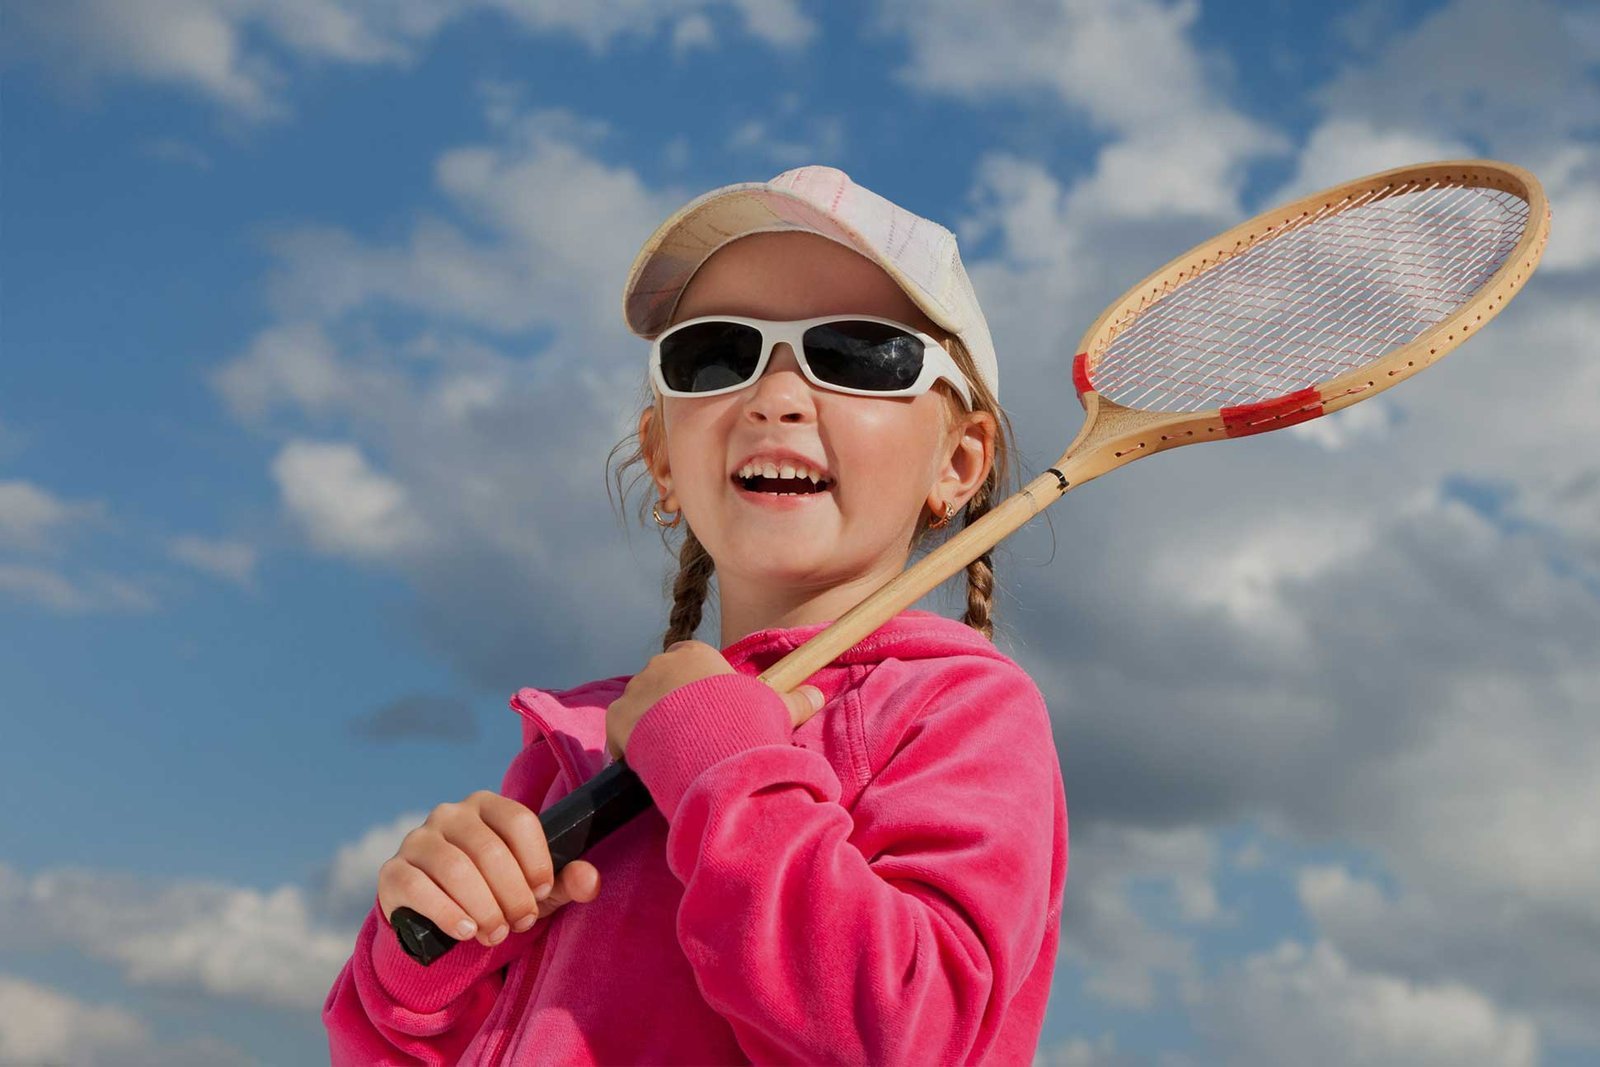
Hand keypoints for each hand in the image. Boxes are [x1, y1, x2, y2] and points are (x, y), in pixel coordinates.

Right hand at [378, 791, 600, 948]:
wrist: (440, 916)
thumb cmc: (495, 892)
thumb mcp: (534, 888)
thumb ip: (566, 881)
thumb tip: (589, 879)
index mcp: (488, 805)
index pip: (518, 820)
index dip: (537, 861)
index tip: (542, 894)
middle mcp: (450, 814)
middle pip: (488, 849)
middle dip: (511, 893)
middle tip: (521, 923)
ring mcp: (418, 839)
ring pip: (454, 868)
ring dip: (482, 906)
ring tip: (495, 933)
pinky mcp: (393, 871)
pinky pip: (418, 887)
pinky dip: (447, 912)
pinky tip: (465, 931)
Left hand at [605, 640, 824, 759]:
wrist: (710, 752)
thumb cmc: (744, 724)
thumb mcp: (775, 710)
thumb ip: (795, 700)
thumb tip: (819, 694)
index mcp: (696, 655)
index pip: (688, 658)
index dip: (694, 684)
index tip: (704, 708)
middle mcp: (661, 664)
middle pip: (660, 681)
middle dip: (669, 704)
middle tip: (688, 735)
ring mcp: (636, 690)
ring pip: (638, 705)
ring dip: (649, 724)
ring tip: (670, 753)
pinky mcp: (617, 718)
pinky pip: (619, 732)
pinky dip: (628, 748)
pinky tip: (647, 766)